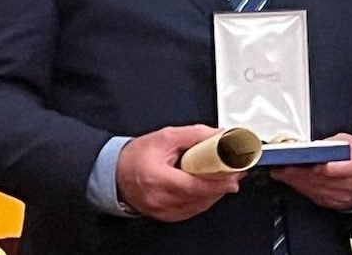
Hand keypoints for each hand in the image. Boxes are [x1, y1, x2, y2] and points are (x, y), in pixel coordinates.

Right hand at [115, 125, 244, 221]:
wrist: (115, 172)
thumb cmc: (136, 156)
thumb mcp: (166, 137)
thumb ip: (195, 135)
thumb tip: (219, 135)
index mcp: (157, 178)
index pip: (194, 185)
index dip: (217, 182)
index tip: (234, 175)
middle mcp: (159, 198)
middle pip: (200, 197)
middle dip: (221, 185)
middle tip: (235, 172)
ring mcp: (162, 210)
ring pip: (198, 206)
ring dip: (214, 193)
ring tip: (225, 177)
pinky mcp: (165, 216)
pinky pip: (191, 211)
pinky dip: (203, 200)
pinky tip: (209, 189)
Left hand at [269, 133, 351, 210]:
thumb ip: (336, 142)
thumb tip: (316, 146)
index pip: (333, 168)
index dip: (313, 166)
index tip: (298, 161)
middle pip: (319, 180)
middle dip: (297, 173)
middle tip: (280, 166)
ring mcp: (343, 196)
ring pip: (314, 189)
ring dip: (296, 181)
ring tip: (281, 172)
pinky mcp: (334, 203)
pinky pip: (314, 196)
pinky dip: (301, 188)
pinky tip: (291, 181)